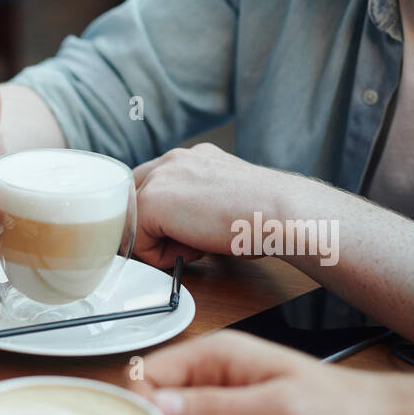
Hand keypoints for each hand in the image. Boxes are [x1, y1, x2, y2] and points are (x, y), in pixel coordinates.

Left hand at [132, 143, 309, 268]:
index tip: (184, 235)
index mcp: (192, 158)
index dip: (158, 217)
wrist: (280, 213)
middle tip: (183, 244)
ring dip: (159, 242)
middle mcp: (174, 160)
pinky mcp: (152, 200)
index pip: (151, 185)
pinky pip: (137, 242)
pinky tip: (195, 248)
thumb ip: (194, 204)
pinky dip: (161, 256)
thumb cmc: (264, 216)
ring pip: (135, 222)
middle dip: (149, 228)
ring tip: (197, 243)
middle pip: (133, 200)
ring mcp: (160, 177)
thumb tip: (177, 230)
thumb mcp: (222, 200)